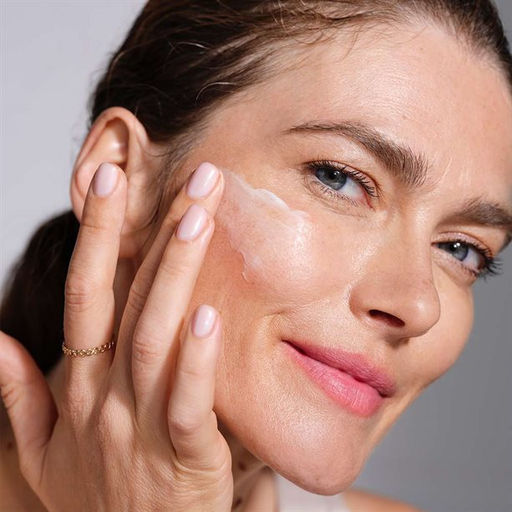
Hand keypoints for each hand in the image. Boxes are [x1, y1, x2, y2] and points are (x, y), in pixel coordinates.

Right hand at [0, 161, 232, 510]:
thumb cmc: (100, 498)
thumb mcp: (44, 455)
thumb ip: (20, 399)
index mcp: (81, 388)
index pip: (86, 295)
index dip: (97, 235)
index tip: (112, 179)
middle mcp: (108, 397)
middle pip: (128, 300)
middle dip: (155, 233)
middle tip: (194, 178)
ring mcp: (142, 426)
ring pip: (156, 337)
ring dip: (176, 274)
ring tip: (200, 218)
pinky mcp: (186, 458)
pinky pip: (188, 403)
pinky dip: (196, 361)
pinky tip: (207, 317)